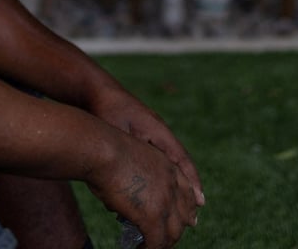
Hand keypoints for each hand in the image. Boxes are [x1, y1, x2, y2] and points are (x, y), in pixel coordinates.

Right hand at [87, 131, 199, 247]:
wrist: (104, 150)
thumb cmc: (105, 152)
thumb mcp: (130, 163)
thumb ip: (133, 184)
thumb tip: (120, 207)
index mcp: (168, 167)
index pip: (187, 192)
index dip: (187, 209)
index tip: (187, 220)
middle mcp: (172, 184)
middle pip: (185, 215)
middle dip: (177, 229)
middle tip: (167, 240)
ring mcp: (165, 200)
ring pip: (173, 233)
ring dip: (163, 243)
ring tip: (150, 247)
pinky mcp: (153, 216)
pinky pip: (157, 242)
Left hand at [90, 87, 204, 208]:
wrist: (96, 90)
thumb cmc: (106, 110)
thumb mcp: (116, 133)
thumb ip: (125, 158)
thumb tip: (125, 190)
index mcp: (157, 130)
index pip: (181, 158)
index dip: (191, 179)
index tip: (200, 199)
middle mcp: (159, 131)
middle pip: (179, 161)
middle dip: (189, 183)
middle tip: (198, 207)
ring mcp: (152, 132)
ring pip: (169, 160)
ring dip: (177, 179)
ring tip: (184, 201)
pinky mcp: (142, 134)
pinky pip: (157, 156)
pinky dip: (162, 172)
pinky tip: (159, 186)